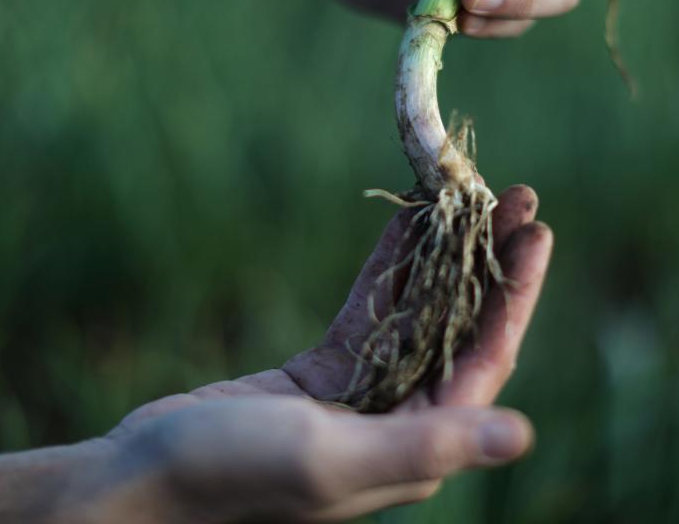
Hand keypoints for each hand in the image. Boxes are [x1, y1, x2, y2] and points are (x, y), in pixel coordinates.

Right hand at [93, 186, 551, 522]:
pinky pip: (369, 308)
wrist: (141, 484)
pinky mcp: (324, 373)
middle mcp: (402, 419)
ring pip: (418, 310)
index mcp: (419, 446)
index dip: (517, 292)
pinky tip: (408, 219)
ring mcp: (363, 393)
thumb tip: (523, 435)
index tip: (537, 230)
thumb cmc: (233, 478)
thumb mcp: (331, 458)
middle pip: (461, 326)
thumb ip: (426, 444)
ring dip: (445, 254)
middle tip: (515, 195)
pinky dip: (387, 264)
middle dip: (489, 260)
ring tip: (468, 194)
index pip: (488, 358)